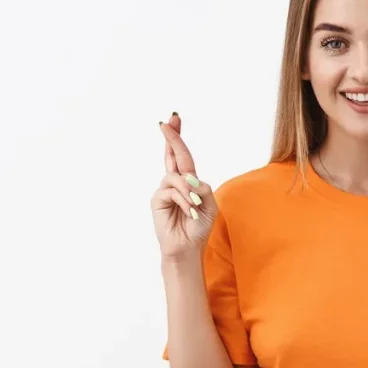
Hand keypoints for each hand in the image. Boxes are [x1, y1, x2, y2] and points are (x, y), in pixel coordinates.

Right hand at [151, 112, 217, 260]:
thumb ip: (203, 188)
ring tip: (194, 207)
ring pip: (178, 176)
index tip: (174, 119)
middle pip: (173, 154)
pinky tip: (188, 211)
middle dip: (172, 137)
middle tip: (168, 120)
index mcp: (189, 182)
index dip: (178, 138)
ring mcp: (165, 190)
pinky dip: (184, 199)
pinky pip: (172, 190)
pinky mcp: (158, 200)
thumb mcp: (210, 205)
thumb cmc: (198, 227)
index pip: (182, 156)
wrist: (187, 247)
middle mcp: (175, 183)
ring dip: (189, 190)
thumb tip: (189, 177)